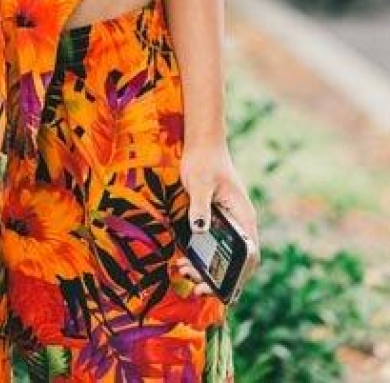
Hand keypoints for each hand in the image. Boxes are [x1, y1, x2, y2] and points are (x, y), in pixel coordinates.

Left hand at [173, 139, 260, 298]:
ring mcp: (230, 222)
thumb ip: (200, 206)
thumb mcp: (199, 183)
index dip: (239, 276)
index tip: (221, 289)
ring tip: (184, 272)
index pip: (250, 254)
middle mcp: (240, 223)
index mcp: (243, 216)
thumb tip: (200, 230)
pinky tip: (184, 259)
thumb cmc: (203, 161)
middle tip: (195, 287)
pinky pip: (214, 245)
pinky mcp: (218, 220)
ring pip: (224, 255)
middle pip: (236, 260)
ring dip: (207, 269)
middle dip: (217, 278)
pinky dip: (202, 256)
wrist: (202, 144)